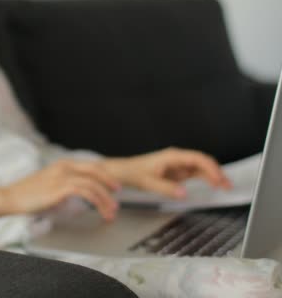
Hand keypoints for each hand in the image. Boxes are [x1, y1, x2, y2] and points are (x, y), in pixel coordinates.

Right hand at [0, 160, 121, 223]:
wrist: (11, 197)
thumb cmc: (27, 195)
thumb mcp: (48, 186)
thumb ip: (63, 187)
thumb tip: (75, 196)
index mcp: (62, 164)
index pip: (90, 166)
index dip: (104, 176)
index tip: (113, 187)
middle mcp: (64, 167)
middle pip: (95, 171)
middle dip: (109, 184)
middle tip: (118, 197)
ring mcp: (62, 176)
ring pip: (93, 184)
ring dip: (105, 198)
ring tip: (111, 211)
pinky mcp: (60, 188)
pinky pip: (85, 192)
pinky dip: (96, 201)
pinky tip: (99, 210)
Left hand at [102, 147, 232, 198]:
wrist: (122, 172)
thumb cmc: (132, 172)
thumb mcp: (147, 182)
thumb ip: (166, 188)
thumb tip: (183, 193)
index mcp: (172, 156)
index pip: (197, 159)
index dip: (210, 168)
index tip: (218, 179)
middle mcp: (177, 158)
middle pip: (202, 162)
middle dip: (216, 172)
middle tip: (227, 185)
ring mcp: (177, 165)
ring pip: (200, 168)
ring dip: (213, 176)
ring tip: (225, 186)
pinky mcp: (176, 173)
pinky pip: (194, 174)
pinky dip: (205, 179)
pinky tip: (213, 185)